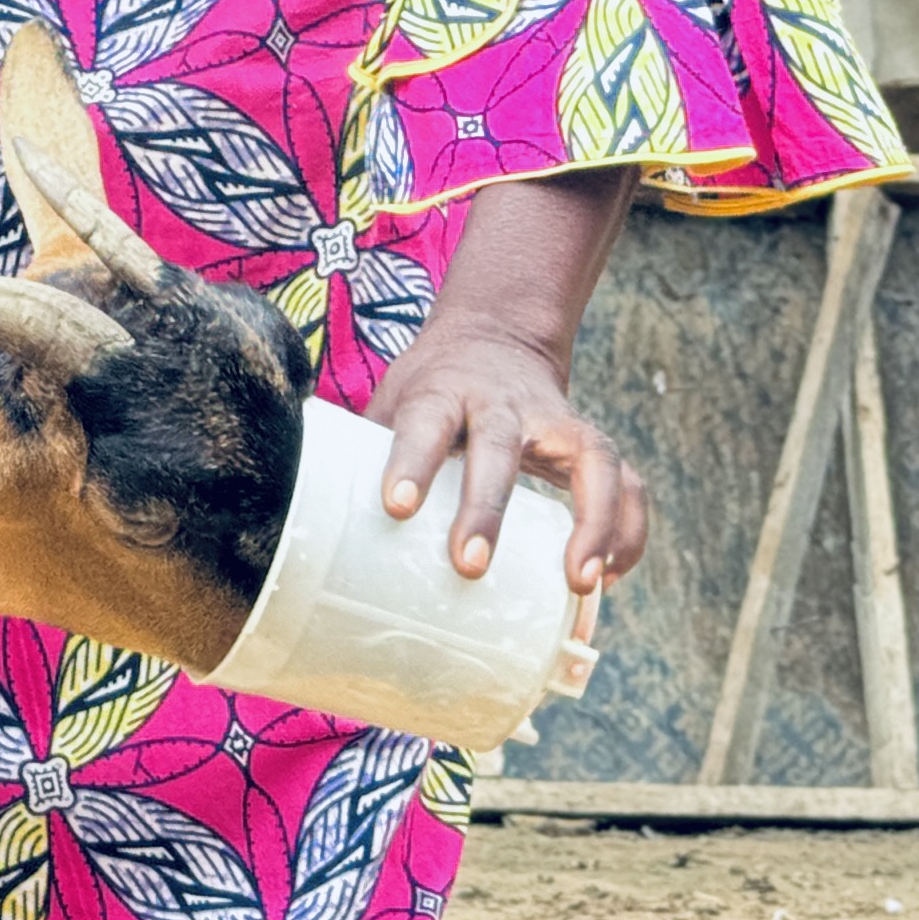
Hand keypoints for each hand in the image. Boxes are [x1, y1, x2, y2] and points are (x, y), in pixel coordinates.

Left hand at [370, 319, 648, 595]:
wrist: (494, 336)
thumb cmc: (428, 392)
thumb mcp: (388, 406)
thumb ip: (357, 458)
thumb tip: (292, 532)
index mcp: (441, 394)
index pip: (424, 423)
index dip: (411, 461)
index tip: (398, 508)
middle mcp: (504, 403)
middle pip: (501, 448)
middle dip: (487, 507)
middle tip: (470, 565)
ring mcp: (557, 421)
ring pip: (592, 459)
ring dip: (593, 521)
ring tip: (582, 583)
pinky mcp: (592, 443)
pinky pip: (626, 483)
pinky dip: (626, 530)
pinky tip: (610, 578)